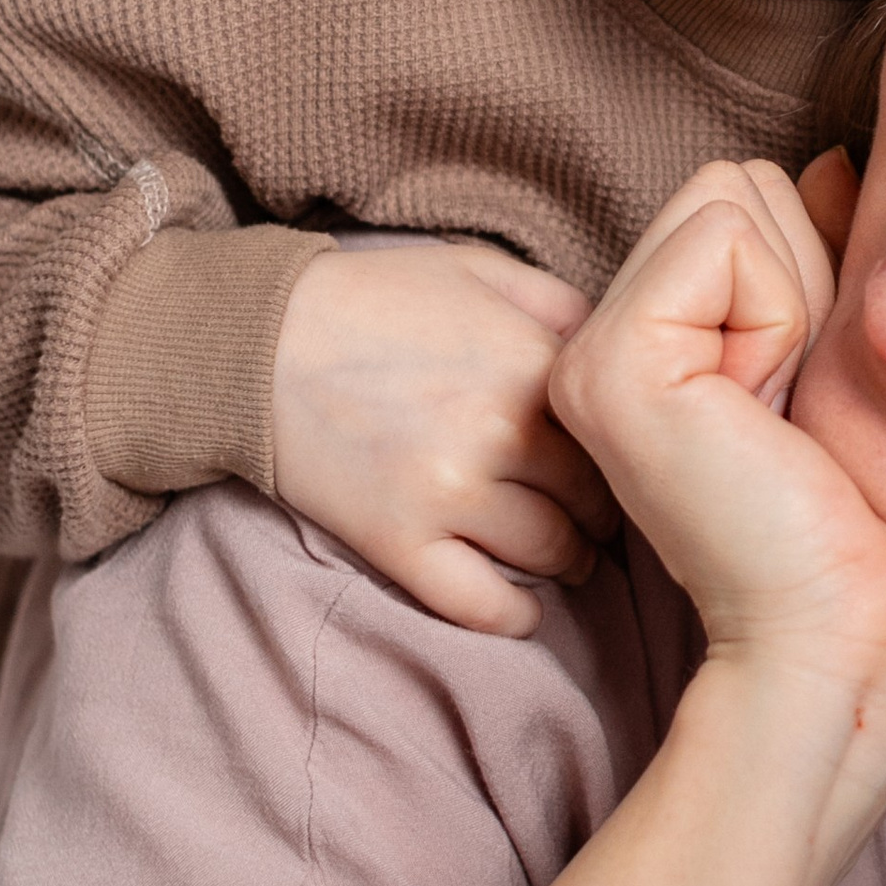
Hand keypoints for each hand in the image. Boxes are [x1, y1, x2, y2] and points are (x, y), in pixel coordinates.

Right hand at [268, 241, 613, 633]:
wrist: (259, 339)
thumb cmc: (375, 296)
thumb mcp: (482, 270)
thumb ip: (561, 306)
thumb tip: (620, 351)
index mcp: (533, 363)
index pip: (620, 431)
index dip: (626, 448)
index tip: (623, 459)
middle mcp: (502, 433)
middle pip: (595, 500)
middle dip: (604, 510)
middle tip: (600, 515)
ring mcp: (450, 494)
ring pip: (552, 554)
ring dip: (569, 560)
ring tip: (568, 555)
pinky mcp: (399, 542)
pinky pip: (483, 605)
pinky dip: (516, 615)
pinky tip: (524, 606)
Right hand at [548, 161, 885, 805]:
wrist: (851, 636)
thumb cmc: (872, 523)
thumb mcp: (846, 351)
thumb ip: (823, 251)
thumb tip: (831, 158)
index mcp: (651, 347)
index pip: (742, 197)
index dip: (814, 273)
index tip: (811, 395)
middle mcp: (600, 346)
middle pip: (735, 181)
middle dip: (803, 269)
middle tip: (798, 404)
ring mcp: (590, 356)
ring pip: (730, 193)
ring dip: (796, 293)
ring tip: (782, 411)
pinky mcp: (610, 367)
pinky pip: (724, 240)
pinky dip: (779, 312)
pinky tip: (764, 413)